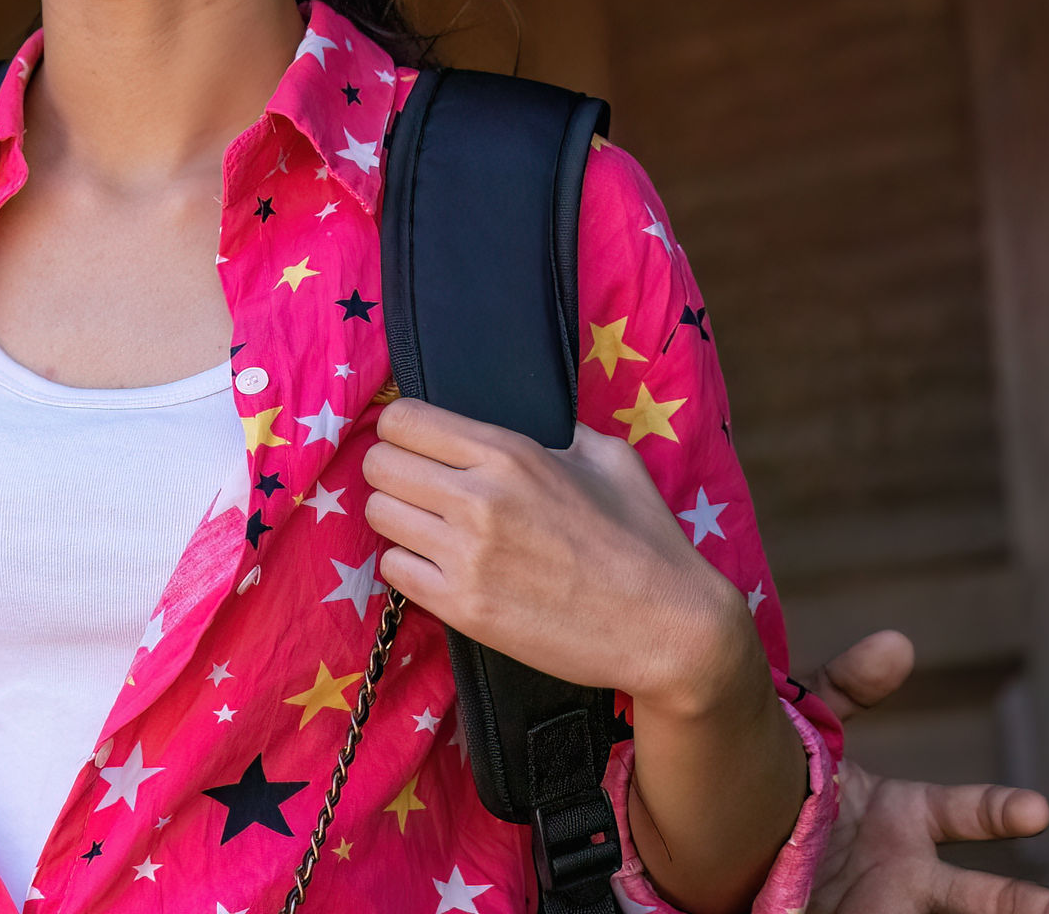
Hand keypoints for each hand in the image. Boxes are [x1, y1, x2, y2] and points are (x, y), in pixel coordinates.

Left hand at [360, 399, 757, 714]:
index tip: (418, 445)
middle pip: (377, 465)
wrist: (670, 629)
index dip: (403, 430)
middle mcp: (478, 498)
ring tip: (433, 529)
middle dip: (394, 473)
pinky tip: (442, 567)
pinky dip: (410, 566)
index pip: (402, 419)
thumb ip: (557, 431)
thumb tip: (529, 420)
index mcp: (510, 453)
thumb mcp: (609, 459)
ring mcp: (466, 556)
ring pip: (378, 515)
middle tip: (421, 490)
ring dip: (399, 520)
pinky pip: (393, 570)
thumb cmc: (647, 541)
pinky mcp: (461, 607)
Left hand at [799, 630, 1048, 913]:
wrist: (728, 832)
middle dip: (1030, 904)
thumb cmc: (781, 779)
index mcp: (905, 815)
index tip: (1036, 811)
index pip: (967, 813)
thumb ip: (846, 686)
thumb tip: (900, 642)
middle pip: (982, 894)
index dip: (1000, 811)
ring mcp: (886, 901)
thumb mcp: (809, 728)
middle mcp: (907, 865)